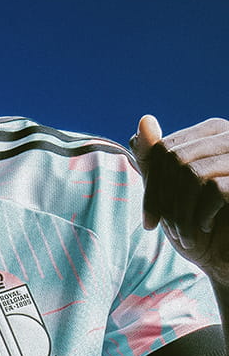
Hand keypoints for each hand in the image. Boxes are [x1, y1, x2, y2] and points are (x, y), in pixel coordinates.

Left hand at [130, 115, 228, 285]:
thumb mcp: (170, 194)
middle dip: (162, 200)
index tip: (149, 221)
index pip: (164, 149)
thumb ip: (155, 160)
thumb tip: (144, 121)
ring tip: (185, 235)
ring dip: (180, 213)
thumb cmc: (200, 225)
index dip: (151, 187)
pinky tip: (206, 228)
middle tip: (167, 231)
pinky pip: (212, 188)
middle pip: (174, 158)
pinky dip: (200, 215)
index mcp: (211, 134)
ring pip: (191, 172)